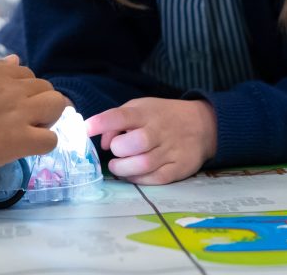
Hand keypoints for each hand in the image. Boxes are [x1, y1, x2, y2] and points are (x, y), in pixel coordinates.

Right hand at [0, 55, 66, 183]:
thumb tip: (15, 60)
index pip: (27, 73)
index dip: (23, 90)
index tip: (13, 104)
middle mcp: (11, 89)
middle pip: (46, 88)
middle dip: (39, 102)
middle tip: (24, 120)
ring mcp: (18, 114)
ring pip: (57, 106)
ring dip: (49, 118)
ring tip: (32, 130)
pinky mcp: (20, 140)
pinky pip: (51, 139)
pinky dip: (43, 144)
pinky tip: (28, 148)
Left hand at [86, 97, 216, 184]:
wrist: (201, 124)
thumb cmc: (161, 116)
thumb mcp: (140, 108)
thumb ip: (117, 122)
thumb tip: (101, 142)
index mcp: (145, 113)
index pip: (121, 116)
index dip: (101, 123)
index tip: (85, 129)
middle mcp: (158, 131)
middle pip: (134, 143)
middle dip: (118, 150)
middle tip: (115, 151)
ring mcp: (170, 150)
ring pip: (143, 164)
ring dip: (124, 168)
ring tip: (118, 165)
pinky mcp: (179, 168)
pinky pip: (155, 178)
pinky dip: (139, 179)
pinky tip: (133, 173)